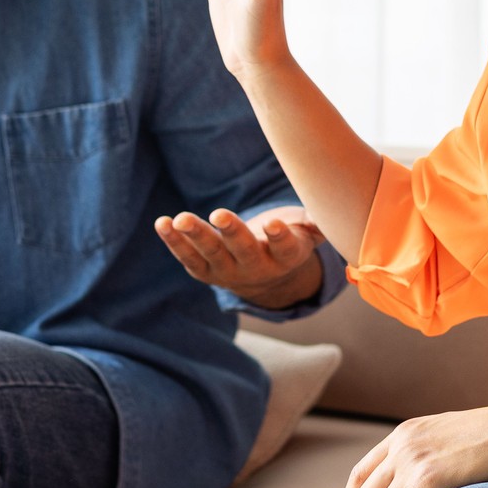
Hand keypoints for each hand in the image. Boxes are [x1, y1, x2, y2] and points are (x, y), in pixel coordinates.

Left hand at [154, 204, 324, 308]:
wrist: (265, 273)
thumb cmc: (288, 240)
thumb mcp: (307, 231)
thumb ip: (316, 222)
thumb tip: (325, 214)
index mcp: (286, 258)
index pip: (284, 248)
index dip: (279, 236)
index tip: (273, 224)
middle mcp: (256, 269)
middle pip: (244, 252)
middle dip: (232, 233)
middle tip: (219, 214)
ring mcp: (228, 272)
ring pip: (211, 254)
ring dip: (196, 235)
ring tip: (180, 218)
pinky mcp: (205, 272)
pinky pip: (188, 258)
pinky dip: (174, 241)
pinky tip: (162, 223)